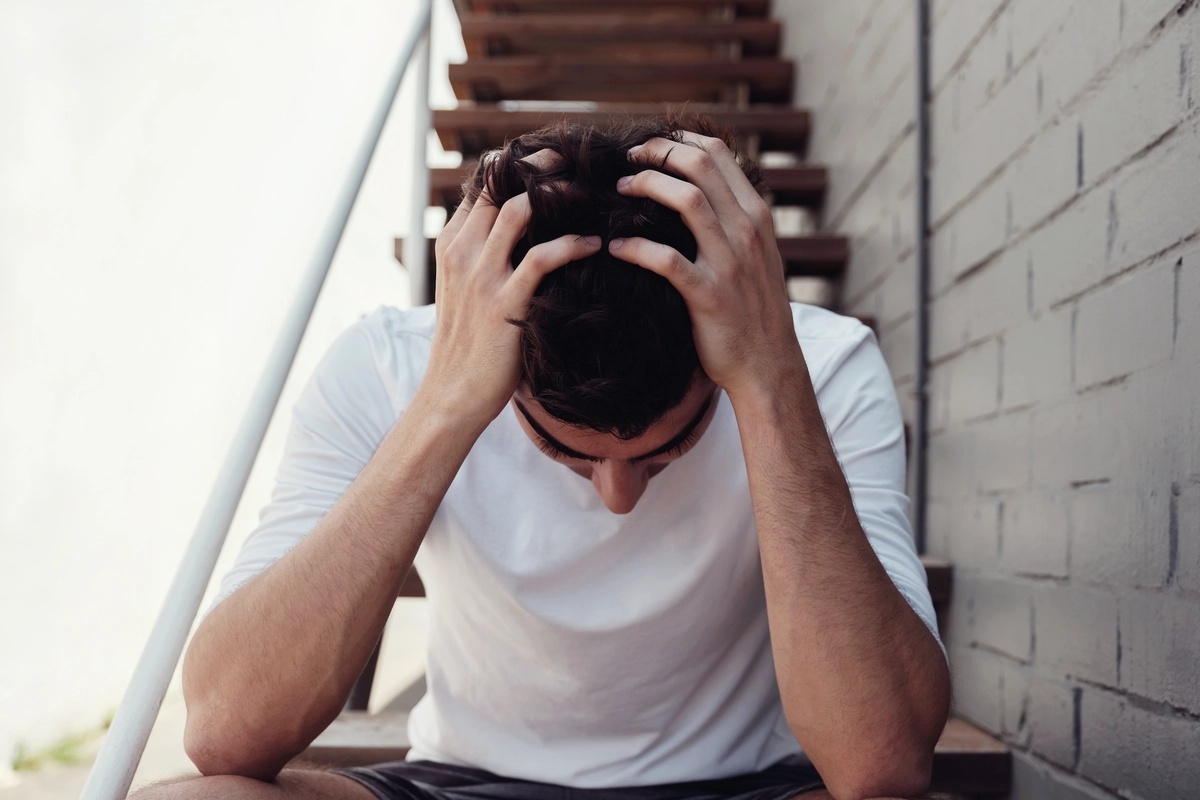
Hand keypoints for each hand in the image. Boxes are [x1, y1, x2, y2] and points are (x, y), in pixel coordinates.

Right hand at [421, 151, 600, 425]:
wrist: (452, 394)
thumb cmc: (467, 345)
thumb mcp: (464, 290)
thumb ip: (484, 255)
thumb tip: (521, 229)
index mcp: (452, 243)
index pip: (482, 182)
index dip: (519, 162)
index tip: (556, 160)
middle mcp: (462, 250)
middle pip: (499, 182)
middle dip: (541, 162)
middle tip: (580, 159)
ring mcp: (481, 275)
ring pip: (518, 208)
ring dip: (558, 193)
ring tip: (591, 191)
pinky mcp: (504, 302)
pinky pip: (542, 257)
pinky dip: (572, 244)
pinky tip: (595, 245)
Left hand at [608, 133, 804, 400]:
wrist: (769, 366)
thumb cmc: (754, 311)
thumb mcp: (755, 256)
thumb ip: (734, 222)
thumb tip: (700, 190)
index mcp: (756, 216)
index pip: (719, 153)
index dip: (678, 139)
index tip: (650, 144)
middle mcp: (746, 231)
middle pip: (700, 165)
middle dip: (656, 152)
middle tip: (626, 159)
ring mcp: (729, 263)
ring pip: (686, 200)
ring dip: (646, 186)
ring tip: (619, 190)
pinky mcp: (708, 296)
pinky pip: (666, 260)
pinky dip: (636, 248)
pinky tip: (615, 247)